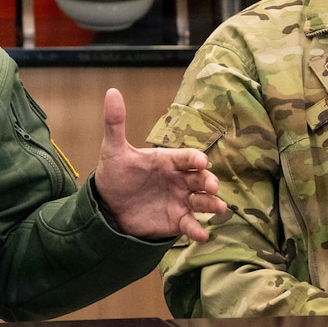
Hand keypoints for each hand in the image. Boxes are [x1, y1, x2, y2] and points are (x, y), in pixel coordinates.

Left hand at [90, 88, 226, 242]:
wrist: (108, 206)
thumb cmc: (116, 174)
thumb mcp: (114, 149)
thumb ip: (115, 122)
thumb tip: (112, 91)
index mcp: (169, 160)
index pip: (186, 157)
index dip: (195, 159)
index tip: (201, 161)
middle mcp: (179, 180)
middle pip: (200, 178)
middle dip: (208, 181)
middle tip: (211, 185)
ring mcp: (180, 200)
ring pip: (202, 201)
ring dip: (212, 204)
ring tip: (219, 208)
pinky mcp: (176, 220)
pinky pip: (190, 224)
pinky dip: (197, 229)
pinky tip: (202, 235)